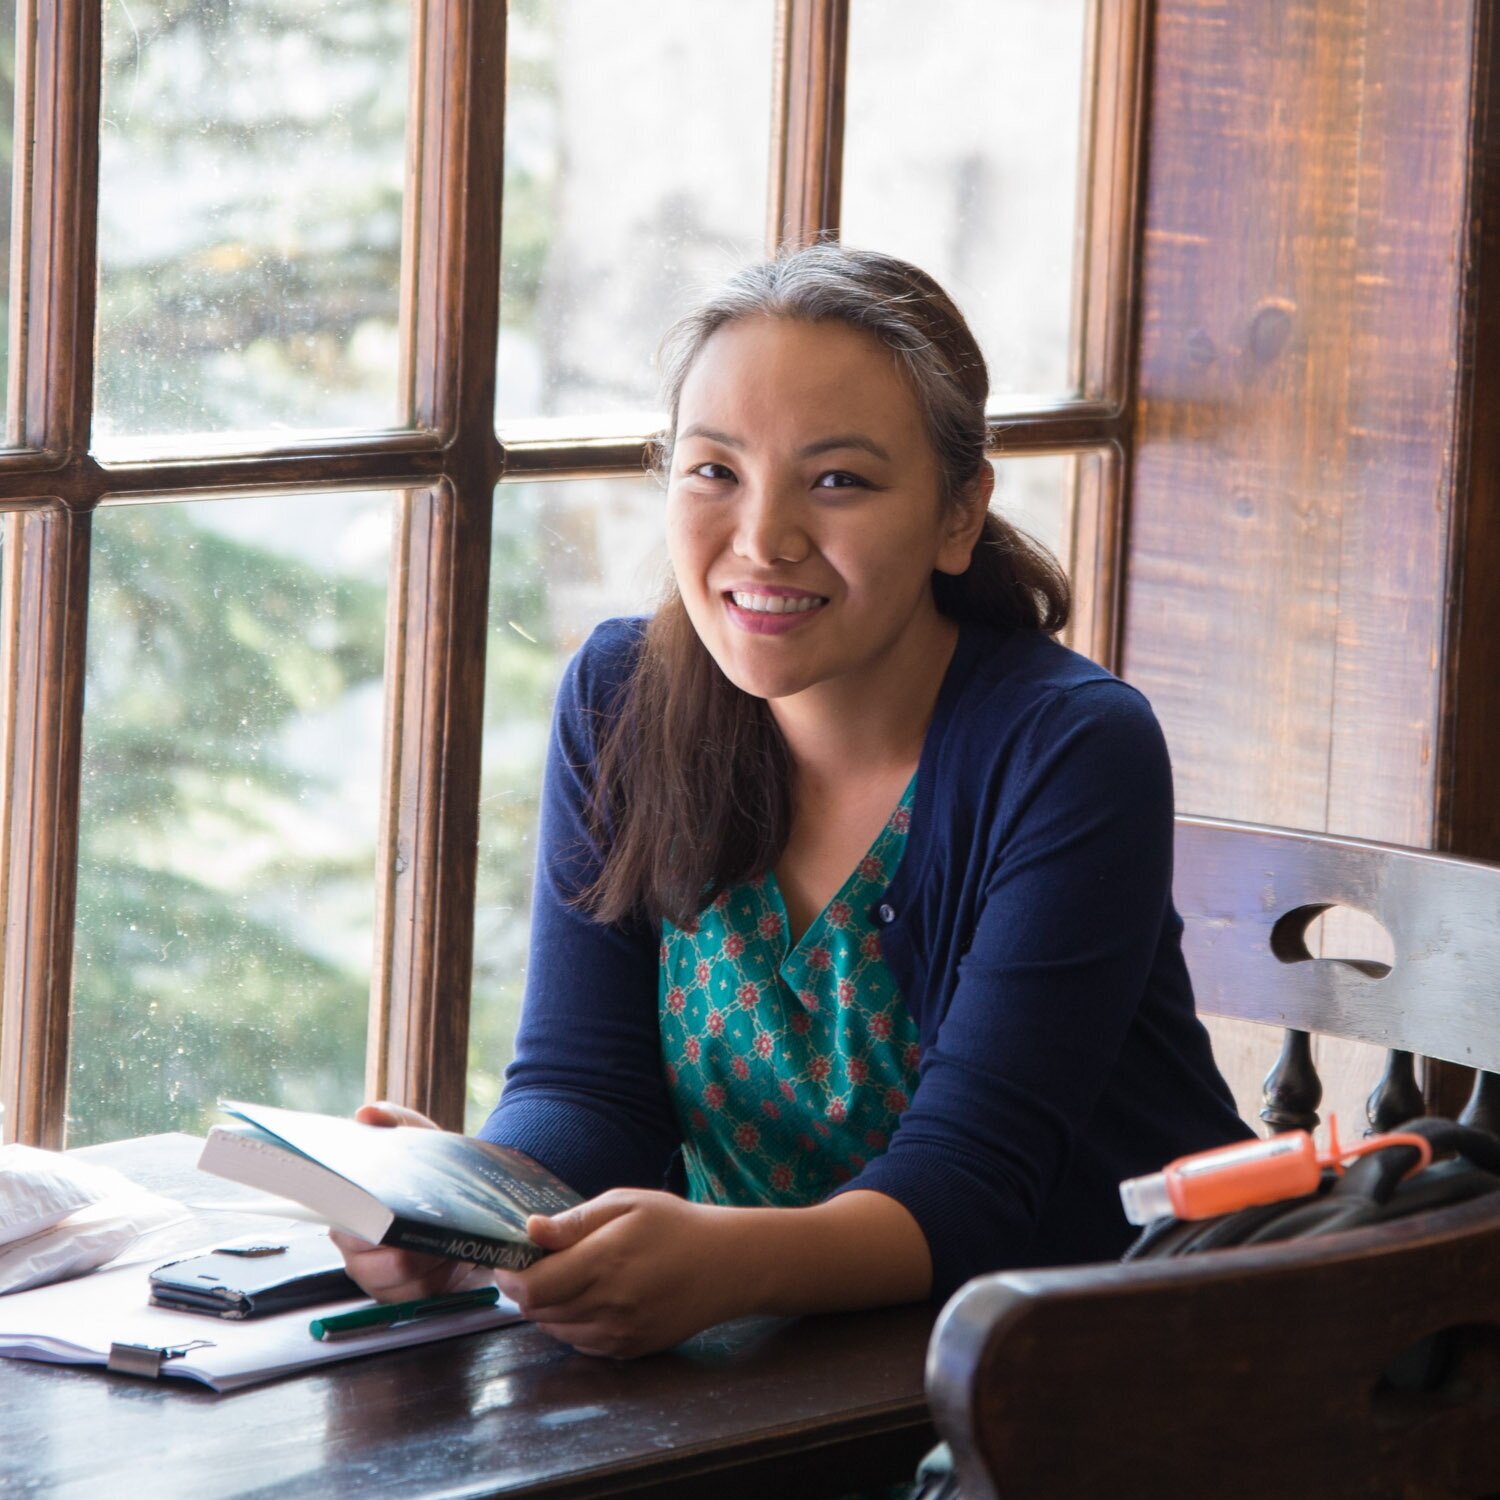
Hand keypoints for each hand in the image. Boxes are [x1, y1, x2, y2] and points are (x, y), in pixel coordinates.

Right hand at [328, 1101, 492, 1303]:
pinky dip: (442, 1276)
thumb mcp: (413, 1138)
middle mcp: (355, 1251)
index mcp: (346, 1213)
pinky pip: (420, 1295)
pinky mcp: (406, 1295)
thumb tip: (366, 1113)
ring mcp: (379, 1278)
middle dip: (407, 1246)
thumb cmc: (426, 1169)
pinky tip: (457, 1256)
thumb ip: (392, 1120)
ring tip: (452, 1237)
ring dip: (431, 1260)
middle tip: (434, 1226)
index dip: (363, 1222)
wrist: (459, 1196)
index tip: (386, 1214)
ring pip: (401, 1281)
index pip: (344, 1223)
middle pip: (373, 1262)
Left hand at [493, 1189, 742, 1358]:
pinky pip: (580, 1342)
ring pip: (555, 1330)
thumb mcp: (626, 1204)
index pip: (533, 1288)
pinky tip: (591, 1296)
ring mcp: (619, 1334)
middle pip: (538, 1311)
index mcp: (605, 1263)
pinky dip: (572, 1322)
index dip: (511, 1275)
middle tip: (536, 1263)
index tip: (508, 1258)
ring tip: (567, 1276)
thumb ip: (575, 1222)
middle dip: (526, 1288)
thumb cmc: (674, 1225)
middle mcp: (609, 1306)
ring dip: (547, 1306)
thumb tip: (529, 1230)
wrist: (726, 1266)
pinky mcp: (628, 1350)